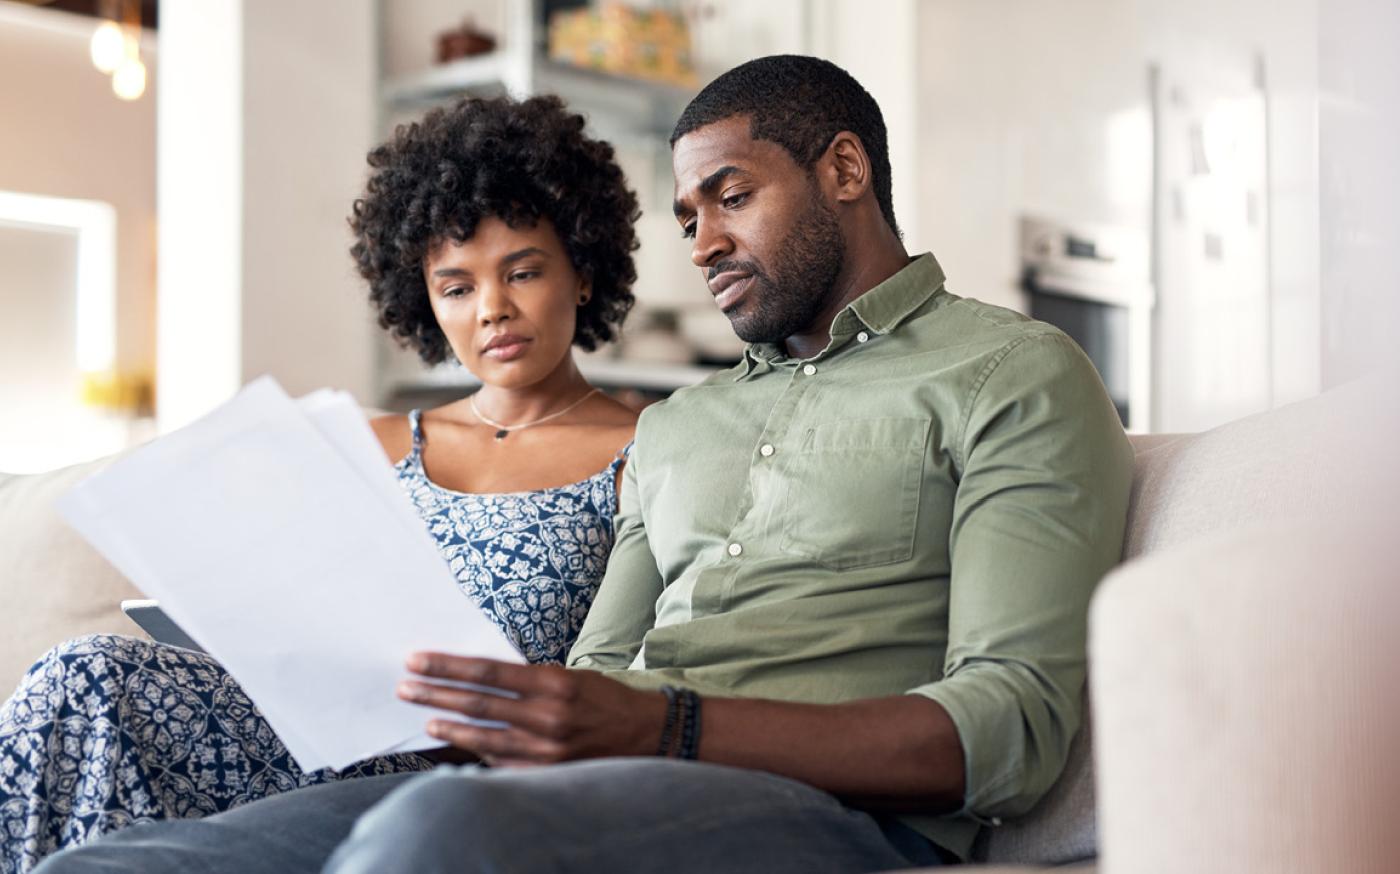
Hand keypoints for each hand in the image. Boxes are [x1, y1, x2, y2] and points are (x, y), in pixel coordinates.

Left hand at [397, 653, 666, 766]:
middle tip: (404, 687)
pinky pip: (501, 762)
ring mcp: (545, 750)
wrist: (645, 735)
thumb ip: (529, 678)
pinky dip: (477, 752)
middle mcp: (547, 717)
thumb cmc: (604, 699)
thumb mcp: (570, 676)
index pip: (487, 672)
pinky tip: (458, 744)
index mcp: (553, 684)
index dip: (448, 666)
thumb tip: (482, 677)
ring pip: (483, 737)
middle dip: (435, 694)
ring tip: (425, 718)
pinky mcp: (546, 772)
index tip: (418, 660)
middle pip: (477, 704)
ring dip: (448, 727)